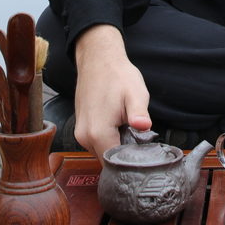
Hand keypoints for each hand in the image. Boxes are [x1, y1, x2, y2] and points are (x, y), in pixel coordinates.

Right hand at [72, 23, 152, 159]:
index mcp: (98, 132)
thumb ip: (139, 113)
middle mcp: (85, 137)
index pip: (115, 164)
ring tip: (127, 128)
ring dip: (116, 146)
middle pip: (108, 161)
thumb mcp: (135, 93)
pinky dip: (108, 139)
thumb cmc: (118, 75)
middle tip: (139, 138)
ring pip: (102, 153)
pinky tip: (118, 124)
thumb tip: (144, 127)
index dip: (131, 162)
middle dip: (124, 155)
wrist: (98, 59)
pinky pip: (97, 143)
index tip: (143, 154)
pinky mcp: (81, 128)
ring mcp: (80, 133)